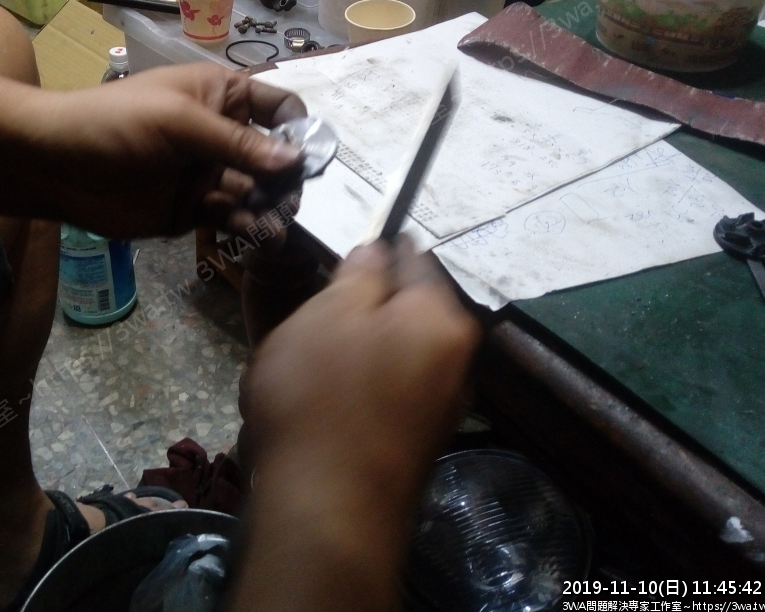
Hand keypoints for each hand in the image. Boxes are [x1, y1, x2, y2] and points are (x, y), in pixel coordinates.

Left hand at [34, 62, 306, 237]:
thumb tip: (295, 160)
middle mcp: (222, 136)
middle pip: (274, 158)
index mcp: (222, 98)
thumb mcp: (179, 121)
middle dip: (287, 179)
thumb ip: (237, 142)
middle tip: (290, 200)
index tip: (308, 157)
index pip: (278, 107)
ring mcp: (209, 174)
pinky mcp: (193, 211)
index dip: (298, 128)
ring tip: (276, 226)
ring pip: (257, 193)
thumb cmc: (116, 123)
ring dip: (271, 208)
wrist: (56, 166)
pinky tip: (257, 237)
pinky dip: (247, 228)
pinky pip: (232, 219)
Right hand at [242, 235, 481, 496]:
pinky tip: (322, 406)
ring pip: (395, 356)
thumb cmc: (321, 397)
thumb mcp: (329, 313)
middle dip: (364, 310)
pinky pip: (387, 395)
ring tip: (307, 364)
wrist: (328, 514)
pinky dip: (358, 391)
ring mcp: (441, 408)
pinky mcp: (418, 445)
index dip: (378, 250)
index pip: (415, 259)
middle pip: (407, 312)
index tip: (344, 257)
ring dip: (357, 352)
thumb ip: (360, 273)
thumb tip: (379, 251)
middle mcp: (457, 361)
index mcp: (441, 318)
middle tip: (314, 316)